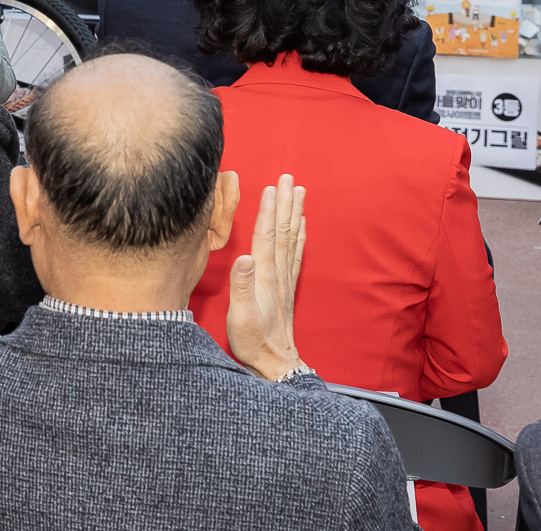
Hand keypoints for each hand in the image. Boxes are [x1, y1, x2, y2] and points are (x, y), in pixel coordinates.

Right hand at [225, 174, 307, 382]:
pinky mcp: (285, 286)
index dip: (269, 211)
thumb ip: (242, 287)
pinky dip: (298, 235)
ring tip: (298, 192)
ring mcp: (284, 279)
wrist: (275, 363)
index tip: (272, 187)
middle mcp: (277, 273)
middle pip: (282, 231)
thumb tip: (244, 257)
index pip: (267, 236)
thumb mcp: (241, 316)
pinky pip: (294, 253)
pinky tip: (300, 225)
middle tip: (289, 178)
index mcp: (264, 276)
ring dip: (294, 213)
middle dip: (285, 203)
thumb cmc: (253, 341)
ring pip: (290, 238)